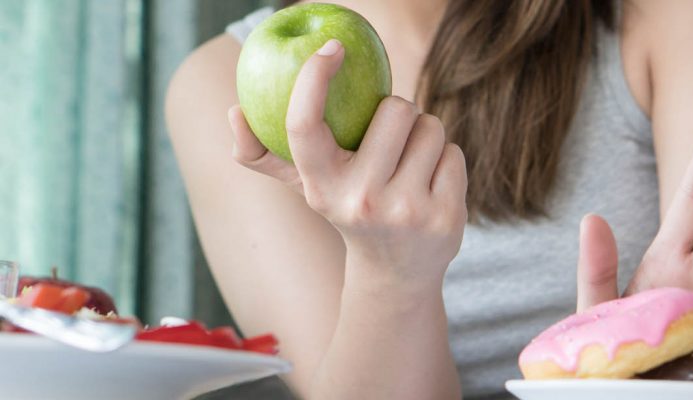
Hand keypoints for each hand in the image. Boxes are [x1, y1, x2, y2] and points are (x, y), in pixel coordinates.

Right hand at [228, 40, 467, 289]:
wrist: (395, 274)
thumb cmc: (347, 208)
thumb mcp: (307, 186)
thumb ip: (265, 154)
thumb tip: (234, 113)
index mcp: (320, 187)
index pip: (303, 126)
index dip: (312, 79)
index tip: (330, 48)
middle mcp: (361, 201)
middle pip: (396, 108)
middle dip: (399, 111)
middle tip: (391, 137)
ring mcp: (406, 211)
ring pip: (430, 126)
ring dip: (425, 136)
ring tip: (409, 166)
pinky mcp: (444, 217)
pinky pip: (453, 152)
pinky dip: (445, 161)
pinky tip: (431, 187)